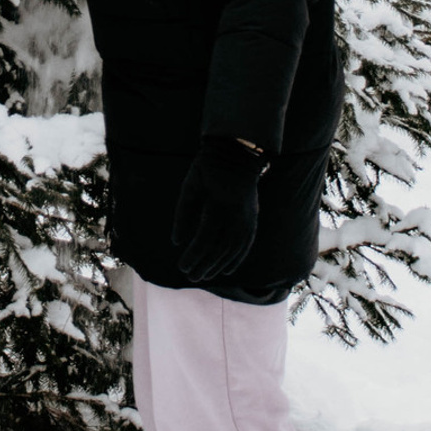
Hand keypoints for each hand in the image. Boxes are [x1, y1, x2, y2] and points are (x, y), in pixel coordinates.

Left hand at [172, 138, 265, 284]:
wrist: (237, 154)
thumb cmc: (207, 169)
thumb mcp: (190, 186)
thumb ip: (182, 213)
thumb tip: (176, 242)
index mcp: (219, 204)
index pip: (206, 237)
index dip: (194, 254)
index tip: (182, 266)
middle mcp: (236, 215)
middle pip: (221, 249)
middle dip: (205, 265)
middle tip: (191, 277)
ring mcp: (248, 218)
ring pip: (234, 250)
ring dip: (219, 266)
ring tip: (204, 276)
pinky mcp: (253, 219)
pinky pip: (246, 245)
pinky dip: (237, 259)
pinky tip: (227, 270)